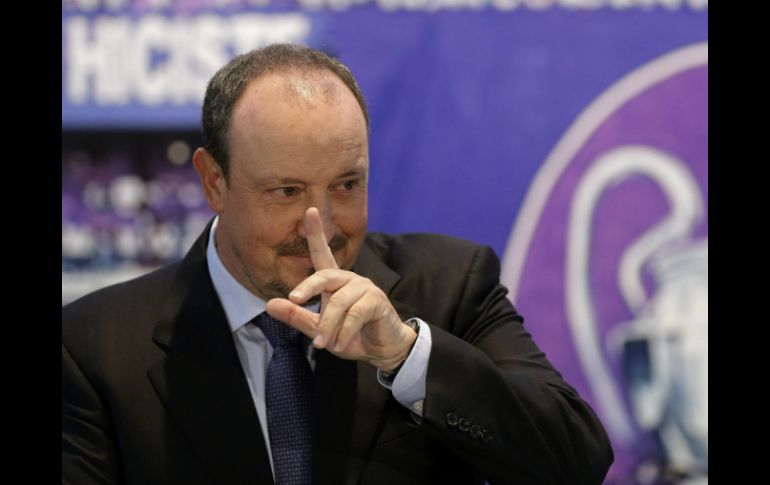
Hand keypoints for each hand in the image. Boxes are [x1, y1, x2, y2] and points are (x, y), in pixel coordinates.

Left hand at [266, 207, 416, 370]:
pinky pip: (354, 314)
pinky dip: (344, 332)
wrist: (381, 350)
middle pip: (325, 274)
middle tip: (295, 300)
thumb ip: (297, 317)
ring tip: (323, 344)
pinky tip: (340, 344)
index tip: (310, 210)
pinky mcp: (377, 301)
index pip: (322, 254)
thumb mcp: (319, 329)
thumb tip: (269, 304)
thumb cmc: (351, 335)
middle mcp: (350, 279)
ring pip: (338, 302)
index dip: (316, 233)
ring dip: (328, 326)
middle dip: (308, 286)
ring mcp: (365, 288)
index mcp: (334, 282)